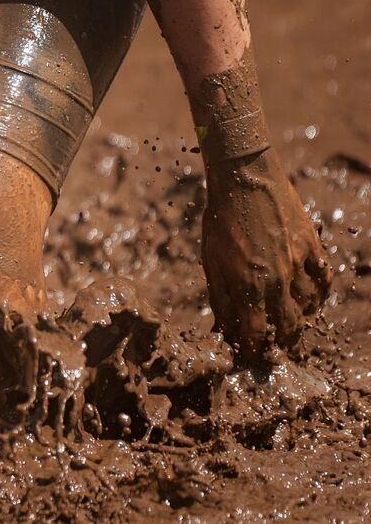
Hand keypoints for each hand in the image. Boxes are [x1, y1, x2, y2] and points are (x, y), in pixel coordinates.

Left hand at [201, 149, 331, 359]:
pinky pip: (324, 278)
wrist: (244, 180)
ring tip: (296, 325)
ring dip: (304, 319)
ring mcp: (298, 263)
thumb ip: (221, 298)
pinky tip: (313, 296)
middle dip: (285, 343)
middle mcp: (276, 280)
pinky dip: (321, 292)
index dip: (256, 351)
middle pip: (289, 326)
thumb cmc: (220, 221)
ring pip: (310, 305)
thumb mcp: (211, 262)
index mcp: (246, 286)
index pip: (256, 334)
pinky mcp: (312, 246)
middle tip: (282, 350)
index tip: (255, 358)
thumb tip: (226, 328)